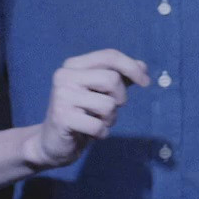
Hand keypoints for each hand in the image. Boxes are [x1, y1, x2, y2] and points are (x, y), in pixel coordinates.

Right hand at [25, 48, 149, 169]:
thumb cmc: (81, 114)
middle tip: (108, 110)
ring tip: (95, 122)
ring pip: (108, 105)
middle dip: (120, 98)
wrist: (52, 142)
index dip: (132, 67)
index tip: (146, 82)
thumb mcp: (100, 92)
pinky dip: (101, 133)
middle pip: (112, 80)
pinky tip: (89, 134)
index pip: (109, 56)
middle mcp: (64, 76)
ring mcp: (61, 97)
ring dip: (110, 119)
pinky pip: (98, 126)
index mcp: (73, 65)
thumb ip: (120, 78)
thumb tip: (143, 67)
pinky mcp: (62, 117)